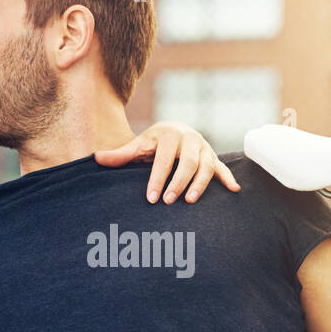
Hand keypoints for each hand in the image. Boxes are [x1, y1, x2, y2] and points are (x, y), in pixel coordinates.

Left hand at [94, 120, 239, 203]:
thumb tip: (95, 158)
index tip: (151, 198)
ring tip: (190, 201)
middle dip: (179, 182)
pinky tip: (234, 190)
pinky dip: (228, 178)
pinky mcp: (214, 158)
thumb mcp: (139, 146)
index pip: (164, 159)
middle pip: (187, 163)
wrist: (176, 130)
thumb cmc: (155, 143)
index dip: (157, 178)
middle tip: (169, 201)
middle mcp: (190, 139)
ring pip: (206, 166)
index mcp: (170, 135)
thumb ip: (120, 155)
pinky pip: (223, 168)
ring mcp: (205, 149)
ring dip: (200, 184)